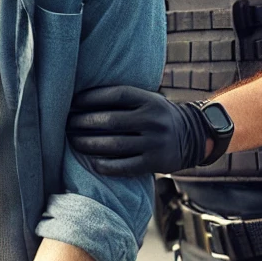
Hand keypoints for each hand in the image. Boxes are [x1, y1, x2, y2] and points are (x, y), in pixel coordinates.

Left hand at [67, 85, 208, 175]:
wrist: (193, 137)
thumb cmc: (157, 116)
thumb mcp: (149, 101)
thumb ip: (125, 99)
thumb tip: (83, 99)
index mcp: (150, 100)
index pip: (116, 94)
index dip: (92, 97)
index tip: (74, 101)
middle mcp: (153, 120)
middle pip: (111, 120)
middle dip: (84, 122)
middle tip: (68, 124)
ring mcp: (155, 142)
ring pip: (114, 145)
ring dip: (89, 144)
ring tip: (74, 142)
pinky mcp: (155, 162)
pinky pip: (124, 166)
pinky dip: (105, 165)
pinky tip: (93, 162)